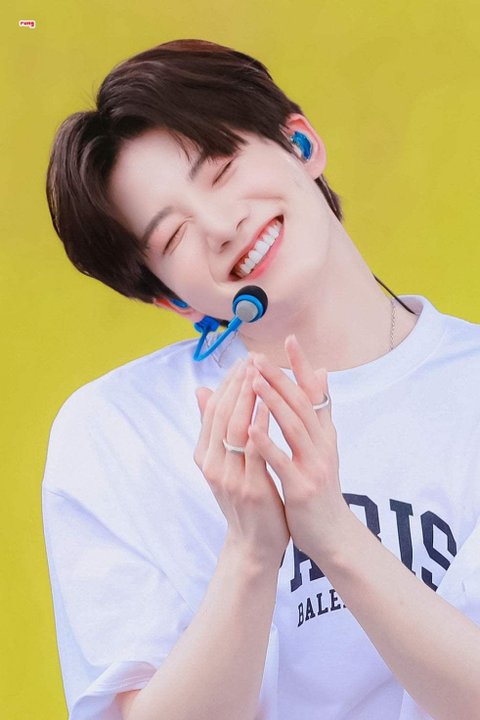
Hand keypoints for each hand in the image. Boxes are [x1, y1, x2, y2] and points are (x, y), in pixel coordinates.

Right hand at [195, 358, 289, 568]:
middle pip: (221, 415)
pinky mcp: (248, 488)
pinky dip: (259, 425)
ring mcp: (228, 477)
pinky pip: (253, 450)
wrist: (254, 545)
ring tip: (259, 372)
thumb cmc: (246, 499)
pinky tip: (269, 405)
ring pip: (234, 428)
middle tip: (251, 358)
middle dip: (237, 384)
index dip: (227, 384)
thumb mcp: (226, 463)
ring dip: (246, 398)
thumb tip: (202, 391)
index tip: (243, 360)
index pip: (213, 410)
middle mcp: (212, 465)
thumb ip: (216, 429)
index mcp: (205, 456)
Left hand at [248, 335, 349, 561]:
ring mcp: (314, 465)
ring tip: (254, 379)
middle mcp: (323, 445)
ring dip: (274, 401)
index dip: (302, 366)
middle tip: (258, 357)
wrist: (332, 534)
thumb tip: (322, 372)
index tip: (289, 340)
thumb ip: (319, 412)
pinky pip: (283, 462)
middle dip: (280, 377)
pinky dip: (267, 443)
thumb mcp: (322, 447)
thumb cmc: (320, 488)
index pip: (314, 393)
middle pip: (302, 403)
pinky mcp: (303, 488)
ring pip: (294, 426)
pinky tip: (250, 427)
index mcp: (324, 435)